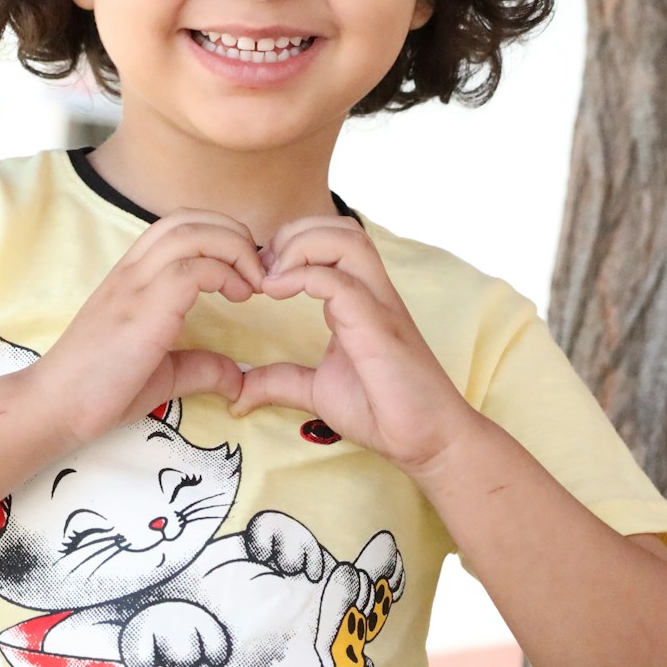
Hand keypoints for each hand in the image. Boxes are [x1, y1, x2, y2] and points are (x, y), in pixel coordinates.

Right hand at [29, 209, 264, 443]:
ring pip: (192, 233)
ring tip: (252, 283)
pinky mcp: (143, 307)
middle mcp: (133, 270)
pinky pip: (192, 269)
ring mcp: (136, 285)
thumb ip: (199, 366)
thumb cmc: (99, 389)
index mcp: (133, 276)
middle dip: (234, 234)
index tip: (245, 272)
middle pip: (189, 218)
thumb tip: (236, 378)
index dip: (220, 235)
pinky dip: (225, 273)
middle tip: (257, 272)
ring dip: (234, 248)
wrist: (54, 406)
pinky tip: (239, 297)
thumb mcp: (162, 373)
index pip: (178, 225)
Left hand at [230, 215, 475, 470]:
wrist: (428, 440)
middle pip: (340, 226)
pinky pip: (341, 282)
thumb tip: (238, 392)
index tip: (258, 278)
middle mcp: (371, 292)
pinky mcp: (379, 327)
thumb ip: (279, 381)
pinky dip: (303, 276)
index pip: (330, 240)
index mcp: (357, 298)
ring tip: (272, 279)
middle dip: (294, 234)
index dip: (289, 245)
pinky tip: (276, 294)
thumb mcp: (316, 391)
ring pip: (348, 238)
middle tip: (264, 271)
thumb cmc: (382, 410)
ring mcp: (378, 305)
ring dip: (301, 246)